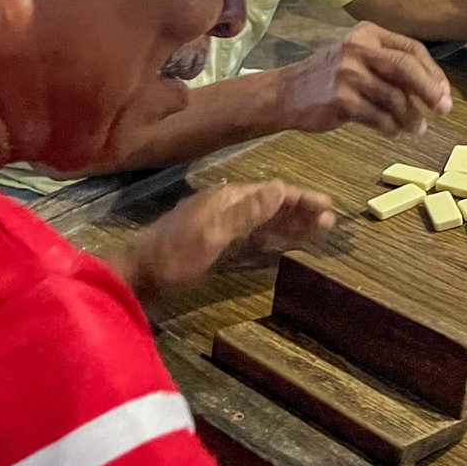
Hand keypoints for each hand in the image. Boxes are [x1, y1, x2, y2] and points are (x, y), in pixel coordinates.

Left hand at [118, 179, 335, 298]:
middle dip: (299, 210)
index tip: (327, 207)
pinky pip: (252, 232)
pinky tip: (281, 242)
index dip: (301, 198)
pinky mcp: (212, 240)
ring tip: (314, 231)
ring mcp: (217, 222)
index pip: (272, 191)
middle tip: (328, 222)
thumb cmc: (174, 257)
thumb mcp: (213, 234)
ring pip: (262, 217)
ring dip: (289, 222)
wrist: (137, 277)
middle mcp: (224, 205)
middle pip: (269, 202)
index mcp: (226, 198)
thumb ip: (247, 212)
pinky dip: (272, 234)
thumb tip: (281, 188)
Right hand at [275, 22, 452, 135]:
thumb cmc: (327, 77)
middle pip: (407, 68)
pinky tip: (393, 131)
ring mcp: (347, 73)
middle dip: (431, 91)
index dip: (433, 72)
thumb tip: (432, 87)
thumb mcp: (356, 56)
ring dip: (411, 117)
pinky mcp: (340, 99)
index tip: (443, 91)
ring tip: (416, 128)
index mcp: (366, 33)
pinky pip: (378, 117)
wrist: (285, 93)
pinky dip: (391, 127)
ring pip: (395, 97)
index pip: (411, 49)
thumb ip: (389, 63)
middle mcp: (357, 48)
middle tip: (444, 109)